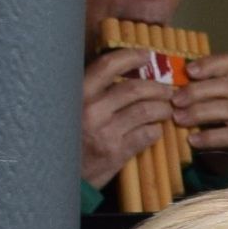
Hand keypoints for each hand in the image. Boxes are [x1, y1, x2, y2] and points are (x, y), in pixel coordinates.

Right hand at [81, 50, 177, 189]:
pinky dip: (156, 130)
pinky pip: (147, 135)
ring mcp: (105, 131)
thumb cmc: (69, 137)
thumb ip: (93, 92)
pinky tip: (156, 130)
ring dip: (163, 109)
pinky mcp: (116, 152)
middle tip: (169, 90)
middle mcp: (91, 109)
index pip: (108, 65)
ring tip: (168, 110)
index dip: (131, 56)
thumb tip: (124, 73)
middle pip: (135, 89)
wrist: (59, 173)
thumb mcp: (73, 108)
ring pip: (146, 111)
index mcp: (79, 93)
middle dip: (158, 88)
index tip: (148, 55)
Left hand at [173, 53, 227, 172]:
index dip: (209, 63)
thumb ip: (197, 101)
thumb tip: (164, 89)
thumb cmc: (222, 142)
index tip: (188, 71)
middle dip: (197, 92)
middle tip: (174, 101)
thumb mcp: (209, 116)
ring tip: (179, 120)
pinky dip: (211, 136)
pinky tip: (193, 141)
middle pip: (226, 86)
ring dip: (200, 112)